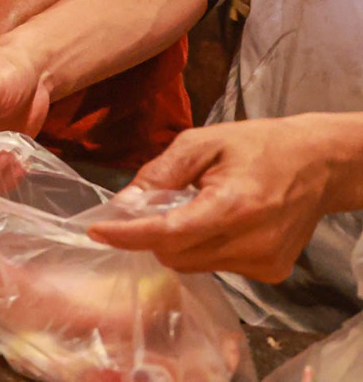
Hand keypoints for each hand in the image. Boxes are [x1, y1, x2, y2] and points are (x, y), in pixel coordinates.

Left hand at [87, 115, 360, 282]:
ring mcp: (264, 263)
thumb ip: (160, 172)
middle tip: (158, 202)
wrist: (319, 164)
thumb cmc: (258, 145)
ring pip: (192, 264)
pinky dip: (203, 247)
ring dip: (179, 241)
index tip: (97, 231)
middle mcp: (252, 242)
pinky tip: (220, 222)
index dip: (129, 234)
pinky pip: (215, 267)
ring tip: (197, 206)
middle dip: (153, 233)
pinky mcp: (271, 272)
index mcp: (235, 206)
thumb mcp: (203, 142)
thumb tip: (124, 202)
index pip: (169, 234)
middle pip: (175, 254)